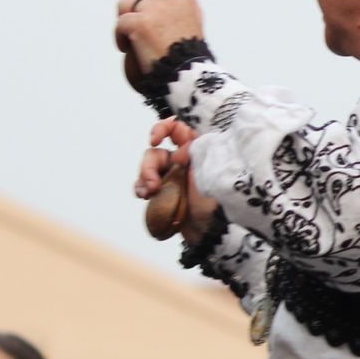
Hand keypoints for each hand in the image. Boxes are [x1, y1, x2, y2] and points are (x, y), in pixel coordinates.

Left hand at [114, 0, 204, 79]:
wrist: (187, 74)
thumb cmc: (189, 57)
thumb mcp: (192, 25)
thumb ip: (178, 9)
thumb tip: (157, 2)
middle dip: (136, 14)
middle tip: (142, 36)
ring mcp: (154, 8)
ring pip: (125, 6)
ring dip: (125, 22)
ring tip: (132, 42)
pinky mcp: (139, 22)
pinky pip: (119, 24)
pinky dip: (119, 37)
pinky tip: (126, 48)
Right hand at [135, 119, 218, 242]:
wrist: (212, 231)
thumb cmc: (218, 201)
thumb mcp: (212, 170)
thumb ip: (198, 150)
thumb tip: (181, 142)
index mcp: (198, 149)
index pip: (177, 127)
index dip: (162, 128)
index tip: (155, 140)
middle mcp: (185, 160)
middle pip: (155, 152)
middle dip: (148, 166)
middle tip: (154, 184)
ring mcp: (174, 177)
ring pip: (147, 169)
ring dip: (143, 178)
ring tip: (148, 194)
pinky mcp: (166, 193)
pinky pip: (145, 185)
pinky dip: (141, 188)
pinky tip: (144, 196)